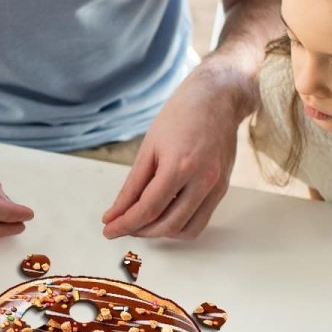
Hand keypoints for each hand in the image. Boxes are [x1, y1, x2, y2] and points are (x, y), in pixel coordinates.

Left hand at [102, 63, 247, 239]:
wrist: (217, 99)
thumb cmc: (181, 116)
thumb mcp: (149, 148)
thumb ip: (132, 185)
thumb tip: (116, 212)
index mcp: (179, 165)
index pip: (148, 208)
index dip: (125, 223)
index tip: (109, 230)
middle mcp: (202, 180)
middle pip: (167, 223)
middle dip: (140, 230)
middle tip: (122, 226)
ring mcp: (216, 186)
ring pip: (186, 229)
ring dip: (160, 233)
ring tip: (142, 223)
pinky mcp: (222, 189)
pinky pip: (201, 221)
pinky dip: (179, 225)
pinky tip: (164, 216)